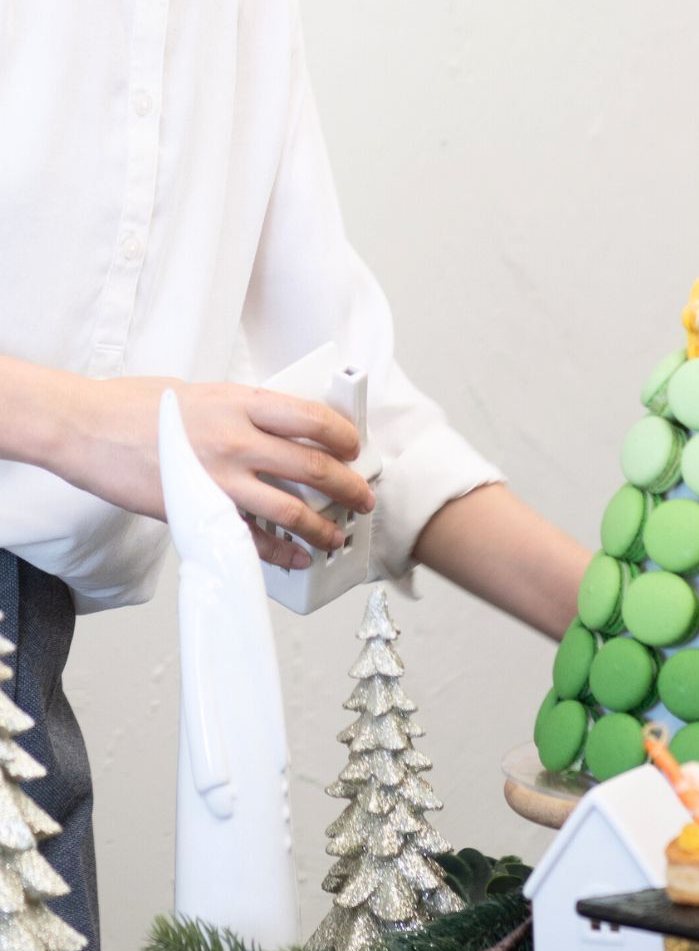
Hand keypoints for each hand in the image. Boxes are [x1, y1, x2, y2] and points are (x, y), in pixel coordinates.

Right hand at [59, 374, 374, 567]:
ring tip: (335, 536)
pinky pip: (253, 539)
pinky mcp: (203, 512)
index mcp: (240, 403)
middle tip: (361, 498)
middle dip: (349, 488)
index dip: (343, 436)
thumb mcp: (200, 393)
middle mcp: (238, 440)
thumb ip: (240, 411)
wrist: (85, 429)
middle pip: (315, 468)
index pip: (312, 418)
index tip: (353, 449)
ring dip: (323, 528)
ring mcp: (222, 479)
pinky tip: (296, 557)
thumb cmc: (136, 407)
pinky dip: (282, 552)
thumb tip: (277, 427)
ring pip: (293, 511)